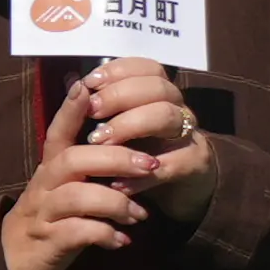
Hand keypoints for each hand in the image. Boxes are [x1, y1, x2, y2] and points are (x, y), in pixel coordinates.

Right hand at [0, 71, 164, 269]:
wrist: (14, 269)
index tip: (87, 85)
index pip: (58, 132)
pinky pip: (75, 233)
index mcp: (50, 170)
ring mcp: (42, 216)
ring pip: (75, 196)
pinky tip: (122, 240)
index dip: (70, 109)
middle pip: (74, 160)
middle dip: (115, 158)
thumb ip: (87, 164)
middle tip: (152, 165)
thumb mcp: (66, 189)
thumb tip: (115, 131)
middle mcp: (43, 187)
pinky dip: (103, 234)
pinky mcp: (46, 245)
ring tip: (141, 214)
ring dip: (115, 201)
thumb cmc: (50, 221)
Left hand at [76, 58, 215, 219]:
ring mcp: (189, 135)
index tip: (90, 82)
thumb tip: (74, 87)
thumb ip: (99, 111)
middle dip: (119, 95)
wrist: (169, 200)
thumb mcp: (115, 133)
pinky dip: (141, 175)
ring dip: (129, 125)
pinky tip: (117, 183)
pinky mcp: (194, 163)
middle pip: (157, 87)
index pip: (148, 68)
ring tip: (100, 142)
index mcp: (159, 96)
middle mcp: (177, 109)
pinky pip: (171, 163)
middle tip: (92, 111)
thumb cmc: (135, 159)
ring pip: (166, 115)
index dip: (119, 71)